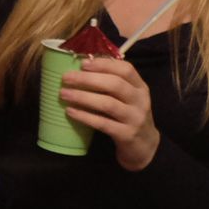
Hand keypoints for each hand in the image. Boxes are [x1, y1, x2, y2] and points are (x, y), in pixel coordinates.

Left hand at [57, 55, 159, 170]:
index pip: (126, 69)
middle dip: (88, 79)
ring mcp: (134, 118)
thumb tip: (82, 68)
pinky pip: (103, 123)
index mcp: (140, 87)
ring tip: (63, 94)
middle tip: (66, 77)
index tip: (82, 63)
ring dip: (83, 97)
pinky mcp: (126, 134)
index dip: (104, 64)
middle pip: (115, 84)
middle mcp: (140, 100)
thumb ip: (112, 84)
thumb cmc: (128, 116)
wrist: (144, 145)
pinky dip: (85, 116)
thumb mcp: (127, 97)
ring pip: (108, 104)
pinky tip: (70, 112)